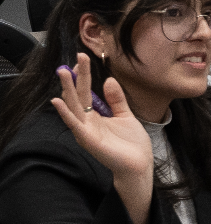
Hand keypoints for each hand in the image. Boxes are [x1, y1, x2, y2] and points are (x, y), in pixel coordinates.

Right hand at [50, 56, 152, 181]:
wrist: (139, 165)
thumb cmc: (131, 143)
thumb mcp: (125, 115)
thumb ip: (116, 99)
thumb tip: (109, 79)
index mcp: (94, 115)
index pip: (86, 91)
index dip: (84, 75)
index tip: (83, 58)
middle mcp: (86, 121)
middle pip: (78, 95)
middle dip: (75, 77)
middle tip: (75, 59)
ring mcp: (85, 130)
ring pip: (73, 106)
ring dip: (67, 90)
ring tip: (64, 72)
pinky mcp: (88, 139)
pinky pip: (74, 124)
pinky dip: (65, 113)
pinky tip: (57, 101)